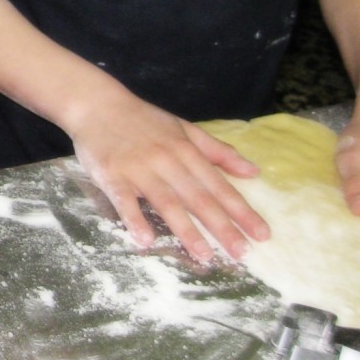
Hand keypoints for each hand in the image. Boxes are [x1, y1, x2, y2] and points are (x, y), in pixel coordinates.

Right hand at [71, 97, 269, 261]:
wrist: (98, 104)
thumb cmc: (143, 120)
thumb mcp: (185, 129)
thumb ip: (218, 151)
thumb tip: (253, 171)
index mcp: (187, 151)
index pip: (220, 186)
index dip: (242, 211)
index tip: (261, 234)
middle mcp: (167, 161)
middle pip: (199, 198)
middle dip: (223, 227)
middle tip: (242, 254)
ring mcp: (139, 169)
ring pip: (167, 202)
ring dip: (187, 230)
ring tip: (205, 255)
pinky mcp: (112, 176)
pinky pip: (125, 201)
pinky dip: (134, 219)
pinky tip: (145, 240)